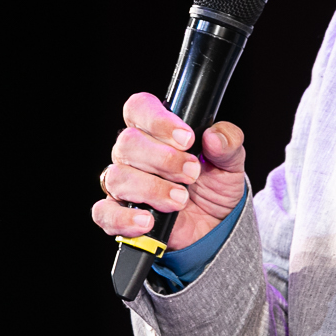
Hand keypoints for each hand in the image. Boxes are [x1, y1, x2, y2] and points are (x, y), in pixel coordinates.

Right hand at [91, 93, 246, 251]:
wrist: (215, 227)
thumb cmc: (215, 186)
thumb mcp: (230, 162)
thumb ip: (228, 143)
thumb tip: (214, 136)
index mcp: (156, 132)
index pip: (139, 108)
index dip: (158, 120)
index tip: (187, 138)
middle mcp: (133, 154)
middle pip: (127, 142)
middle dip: (163, 159)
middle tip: (192, 173)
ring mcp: (123, 185)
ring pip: (117, 177)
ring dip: (152, 189)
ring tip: (181, 199)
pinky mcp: (119, 216)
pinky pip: (104, 213)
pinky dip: (124, 218)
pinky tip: (147, 221)